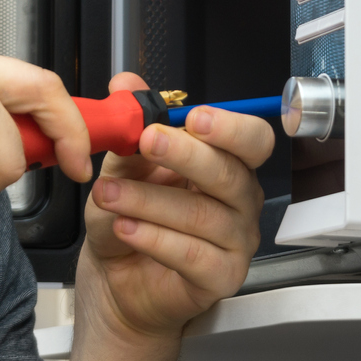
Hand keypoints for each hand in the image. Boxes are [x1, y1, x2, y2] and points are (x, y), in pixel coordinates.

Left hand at [79, 72, 273, 338]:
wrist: (113, 275)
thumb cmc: (129, 216)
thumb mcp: (122, 164)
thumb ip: (129, 124)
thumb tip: (126, 82)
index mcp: (226, 163)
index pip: (252, 139)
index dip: (229, 127)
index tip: (192, 117)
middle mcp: (240, 200)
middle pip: (231, 173)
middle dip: (187, 155)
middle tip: (148, 142)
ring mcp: (236, 242)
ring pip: (203, 215)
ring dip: (150, 200)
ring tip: (109, 194)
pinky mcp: (221, 278)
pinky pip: (194, 255)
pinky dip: (154, 238)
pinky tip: (125, 228)